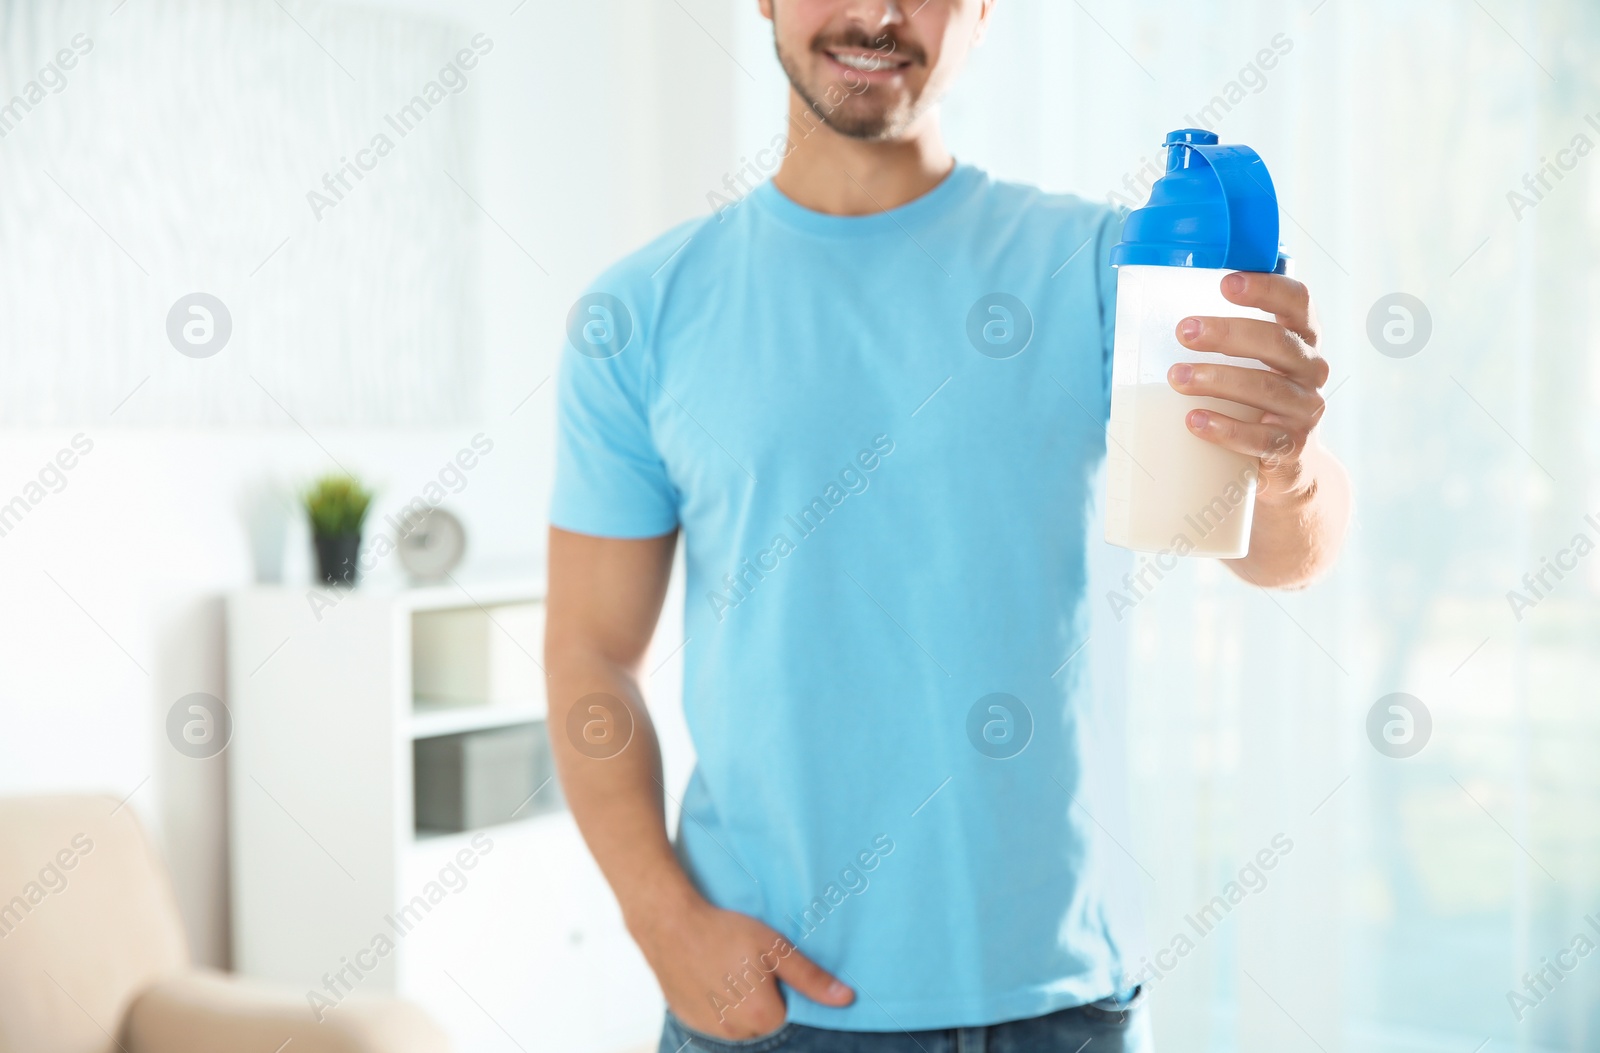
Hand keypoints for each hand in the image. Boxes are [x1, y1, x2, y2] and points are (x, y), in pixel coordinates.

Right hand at [629, 891, 853, 1038]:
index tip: (768, 966)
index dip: (781, 986)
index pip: (788, 1012)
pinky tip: (709, 977)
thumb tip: (845, 999)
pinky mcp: (689, 1022)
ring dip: (738, 1004)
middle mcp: (737, 1033)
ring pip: (738, 1023)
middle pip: (762, 1021)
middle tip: (746, 965)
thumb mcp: (776, 948)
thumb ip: (811, 978)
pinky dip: (715, 1005)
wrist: (669, 925)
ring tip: (727, 968)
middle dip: (761, 998)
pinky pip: (714, 1021)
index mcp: (763, 1017)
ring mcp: (710, 1031)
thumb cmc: (725, 932)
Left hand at [1168, 271, 1328, 503]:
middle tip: (1184, 331)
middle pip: (1277, 343)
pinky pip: (1261, 438)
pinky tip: (1194, 421)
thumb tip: (1143, 315)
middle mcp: (1310, 370)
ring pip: (1265, 388)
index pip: (1297, 302)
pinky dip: (1225, 429)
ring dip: (1217, 379)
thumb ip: (1220, 338)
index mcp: (1300, 338)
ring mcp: (1304, 410)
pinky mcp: (1291, 448)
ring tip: (1177, 377)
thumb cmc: (1253, 399)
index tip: (1225, 283)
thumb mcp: (1249, 363)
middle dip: (1228, 333)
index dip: (1267, 288)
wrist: (1288, 464)